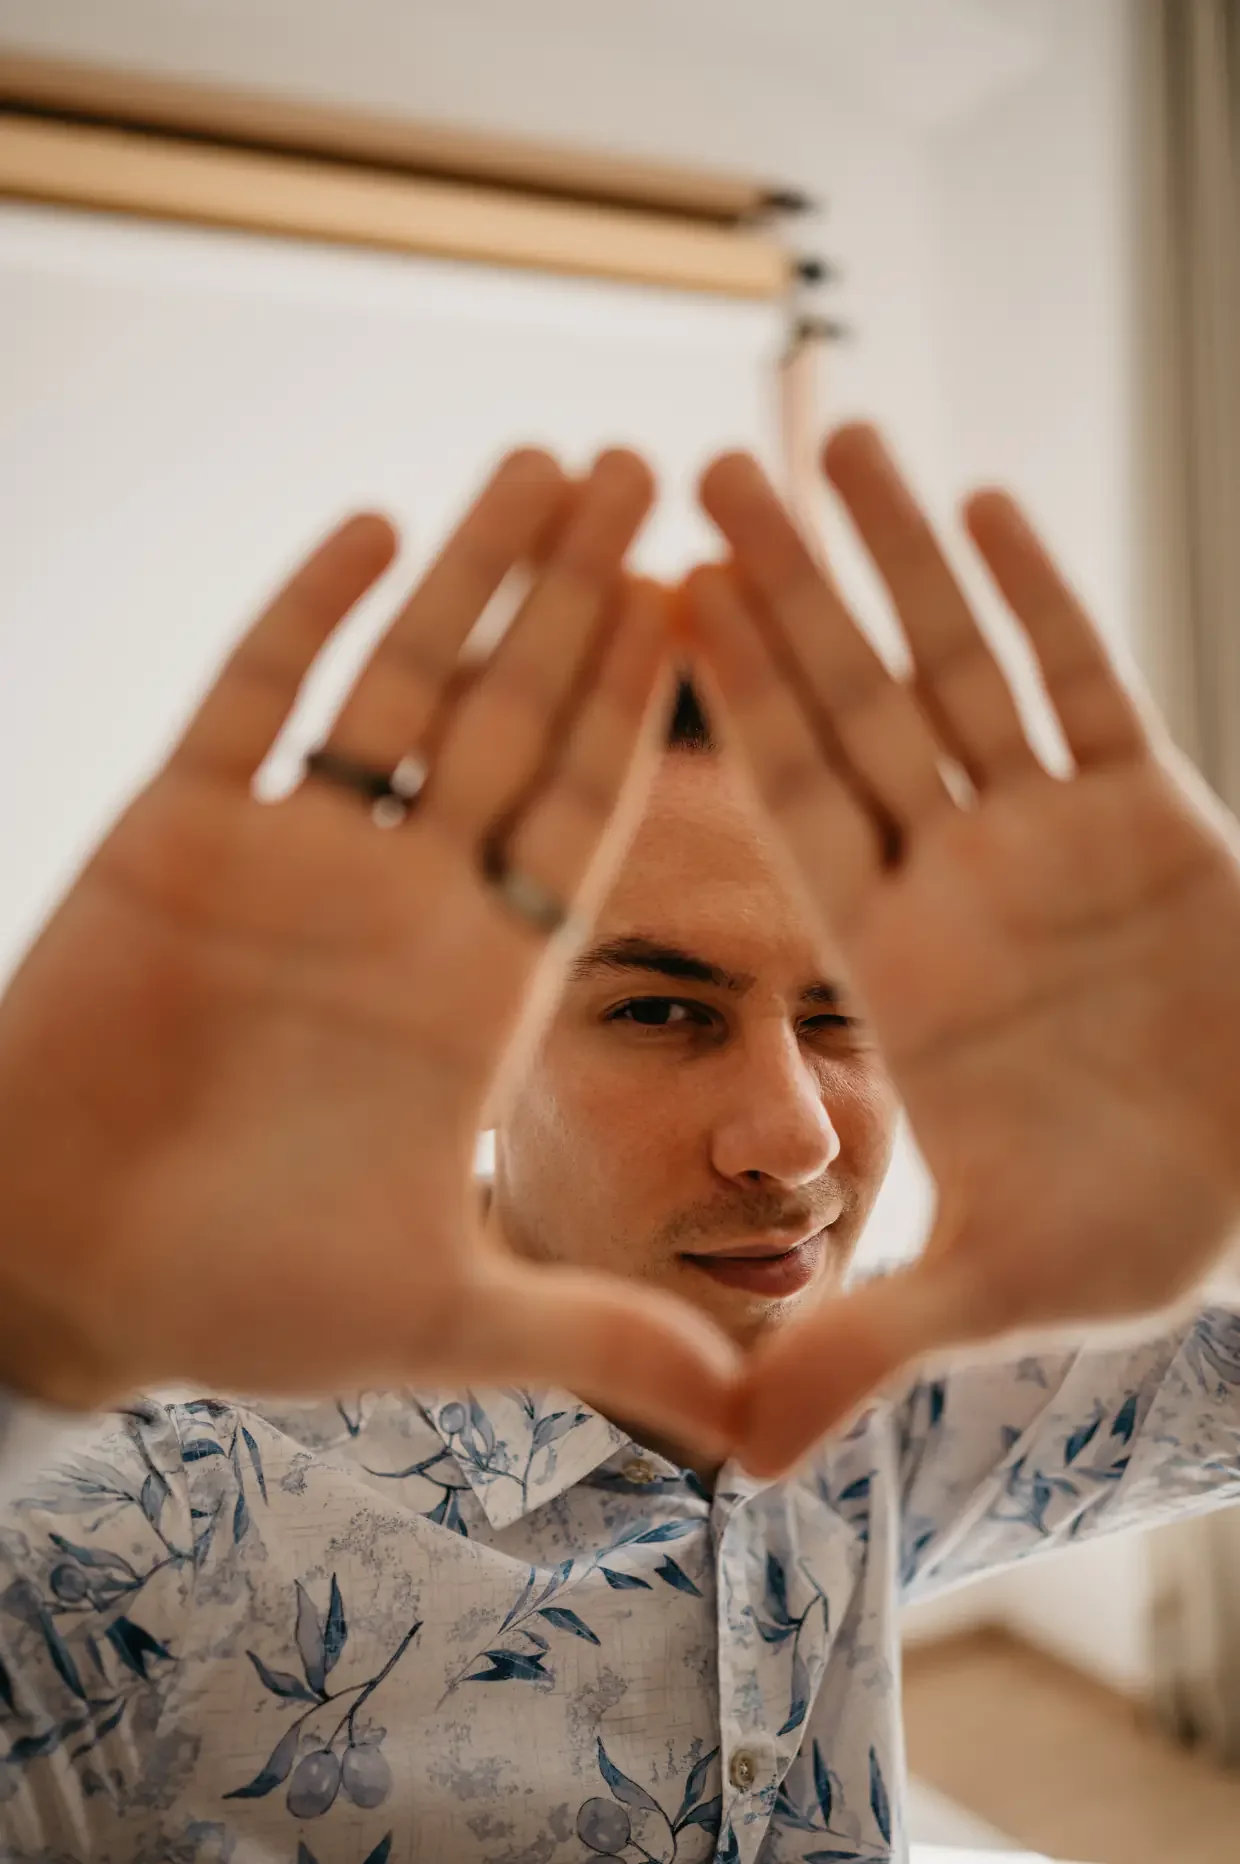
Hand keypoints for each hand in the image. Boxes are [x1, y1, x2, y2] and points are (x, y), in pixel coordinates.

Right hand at [0, 448, 739, 1456]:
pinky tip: (376, 528)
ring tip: (546, 466)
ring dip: (471, 576)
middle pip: (512, 720)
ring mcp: (294, 859)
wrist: (66, 1273)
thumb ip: (592, 1335)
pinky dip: (309, 615)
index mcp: (481, 985)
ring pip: (400, 685)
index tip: (713, 607)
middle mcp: (403, 901)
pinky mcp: (178, 839)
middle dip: (580, 602)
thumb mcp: (441, 1318)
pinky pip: (253, 701)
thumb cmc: (243, 1301)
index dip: (646, 714)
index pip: (585, 817)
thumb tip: (743, 1408)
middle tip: (655, 473)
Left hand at [685, 424, 1239, 1472]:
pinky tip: (989, 501)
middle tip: (698, 469)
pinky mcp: (1155, 815)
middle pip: (855, 704)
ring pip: (961, 665)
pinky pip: (1090, 684)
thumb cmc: (1136, 1231)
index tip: (650, 604)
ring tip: (832, 435)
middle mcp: (958, 877)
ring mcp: (1052, 835)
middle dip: (783, 592)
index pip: (793, 808)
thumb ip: (863, 1341)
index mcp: (897, 964)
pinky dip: (1045, 598)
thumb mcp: (993, 1290)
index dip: (724, 708)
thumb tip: (732, 1453)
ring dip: (900, 557)